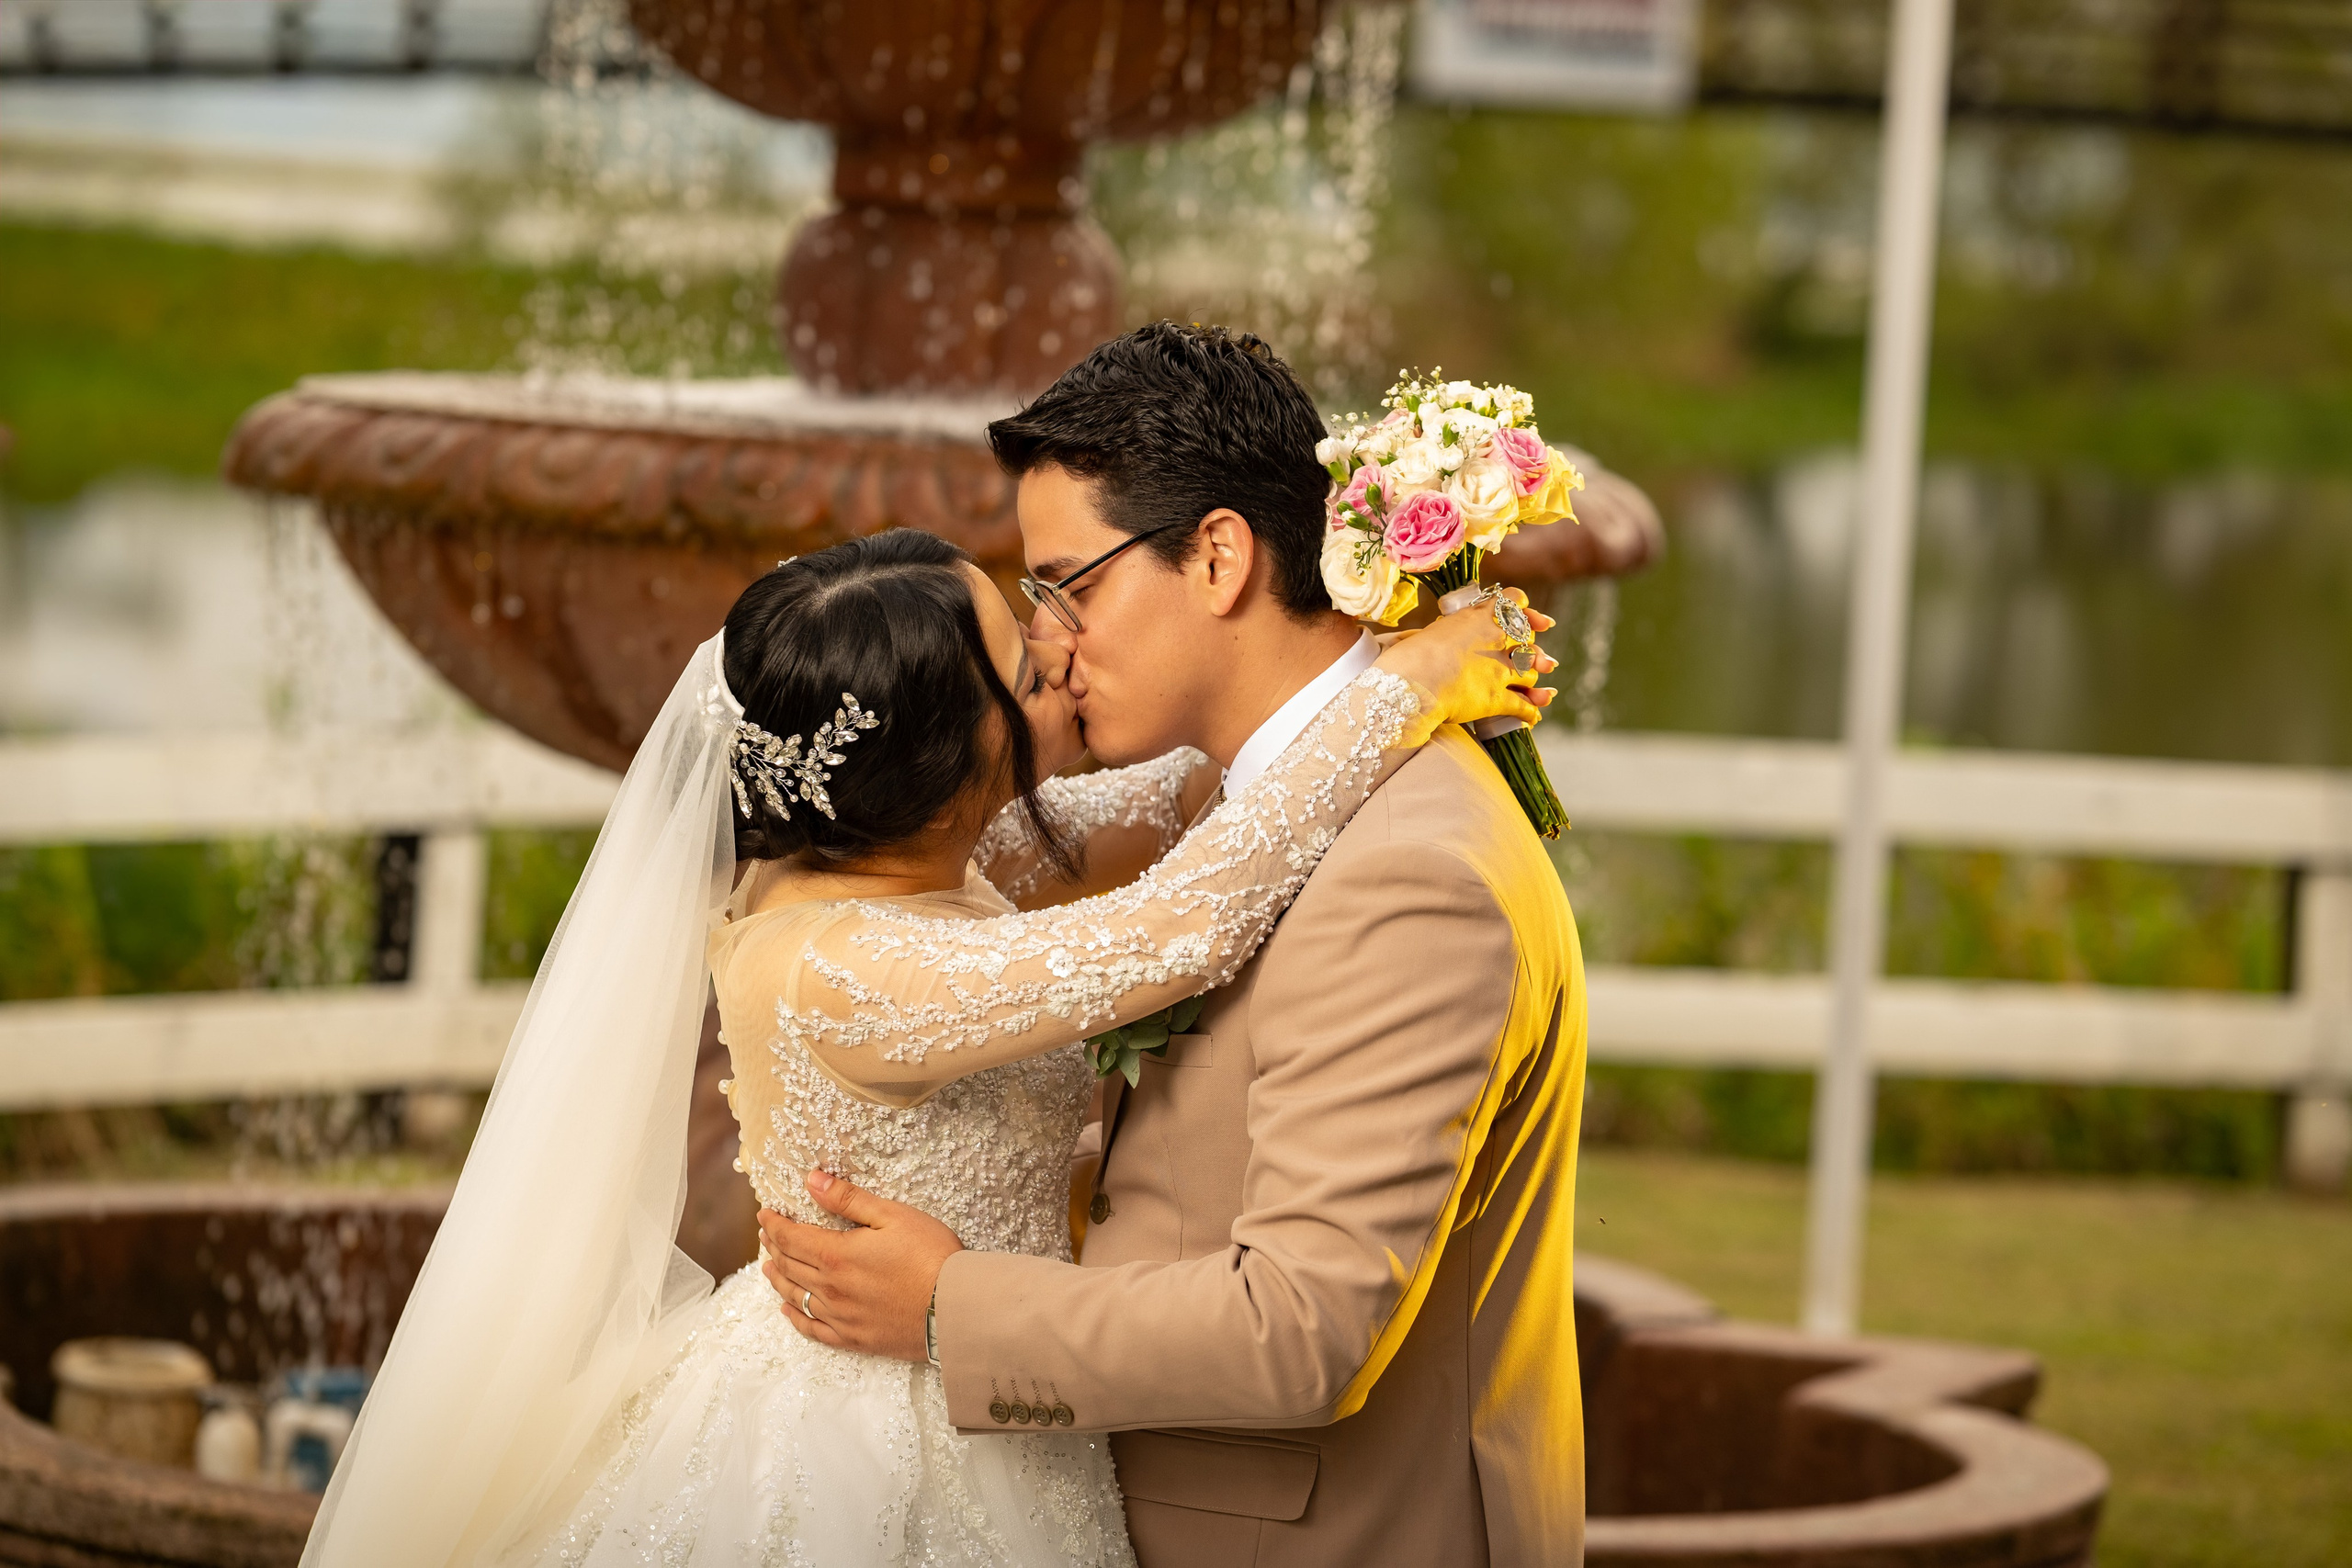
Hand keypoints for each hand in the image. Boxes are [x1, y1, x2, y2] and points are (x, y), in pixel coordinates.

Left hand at [758, 1171, 963, 1362]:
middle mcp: (830, 1289)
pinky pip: (812, 1330)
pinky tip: (787, 1309)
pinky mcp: (854, 1339)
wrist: (956, 1307)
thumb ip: (848, 1199)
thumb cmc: (930, 1255)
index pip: (791, 1238)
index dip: (774, 1225)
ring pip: (795, 1296)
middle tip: (767, 1235)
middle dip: (774, 1247)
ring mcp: (840, 1318)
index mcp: (837, 1255)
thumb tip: (811, 1180)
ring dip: (778, 1278)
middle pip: (789, 1266)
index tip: (764, 1214)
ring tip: (768, 1266)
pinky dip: (795, 1317)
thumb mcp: (893, 1215)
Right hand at [1371, 586, 1556, 730]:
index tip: (1533, 620)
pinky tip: (1532, 717)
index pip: (1515, 601)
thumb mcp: (1426, 631)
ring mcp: (1498, 670)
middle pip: (1527, 639)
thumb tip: (1432, 634)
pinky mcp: (1496, 699)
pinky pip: (1524, 706)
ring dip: (1533, 681)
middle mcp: (1494, 639)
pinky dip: (1530, 712)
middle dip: (1533, 650)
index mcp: (1478, 616)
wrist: (1408, 684)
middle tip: (1540, 659)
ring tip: (1534, 689)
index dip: (1527, 610)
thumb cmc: (1406, 656)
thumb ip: (1442, 631)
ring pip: (1530, 672)